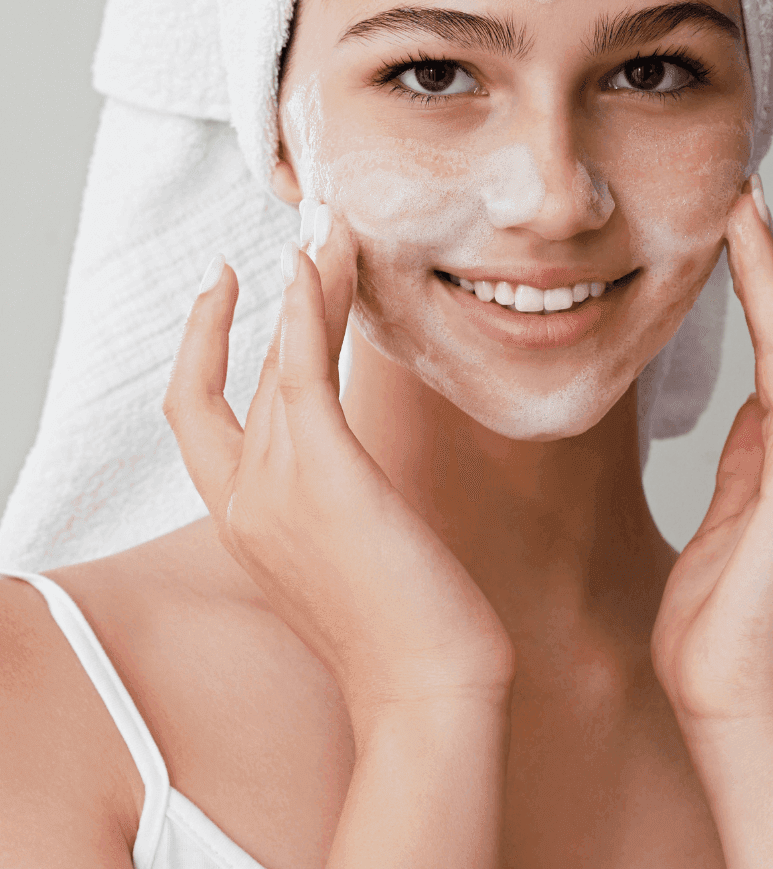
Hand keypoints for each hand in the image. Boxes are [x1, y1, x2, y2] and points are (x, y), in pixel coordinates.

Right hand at [163, 211, 515, 729]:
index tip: (233, 292)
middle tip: (295, 239)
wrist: (428, 691)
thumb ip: (331, 495)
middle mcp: (242, 501)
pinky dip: (303, 309)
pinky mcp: (323, 474)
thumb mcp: (347, 554)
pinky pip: (298, 369)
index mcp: (244, 520)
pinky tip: (316, 264)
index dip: (205, 348)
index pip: (201, 416)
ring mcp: (274, 489)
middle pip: (224, 378)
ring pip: (270, 358)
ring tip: (329, 226)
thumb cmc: (403, 627)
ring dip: (301, 285)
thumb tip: (353, 448)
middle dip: (248, 305)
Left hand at [651, 182, 772, 731]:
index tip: (733, 230)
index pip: (770, 353)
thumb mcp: (727, 519)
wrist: (734, 700)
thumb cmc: (724, 622)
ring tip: (753, 204)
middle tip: (742, 188)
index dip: (753, 288)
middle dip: (761, 259)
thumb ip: (747, 460)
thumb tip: (754, 406)